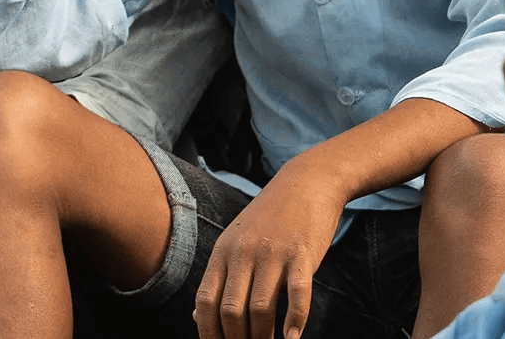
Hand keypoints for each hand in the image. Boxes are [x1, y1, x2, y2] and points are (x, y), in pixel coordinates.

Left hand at [194, 162, 349, 338]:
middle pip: (231, 310)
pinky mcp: (303, 253)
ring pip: (260, 308)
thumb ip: (218, 277)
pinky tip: (292, 337)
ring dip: (263, 337)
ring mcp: (274, 253)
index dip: (208, 332)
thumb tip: (197, 316)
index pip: (206, 301)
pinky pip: (297, 295)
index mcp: (223, 251)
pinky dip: (295, 321)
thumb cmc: (271, 217)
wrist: (307, 181)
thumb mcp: (236, 241)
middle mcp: (245, 252)